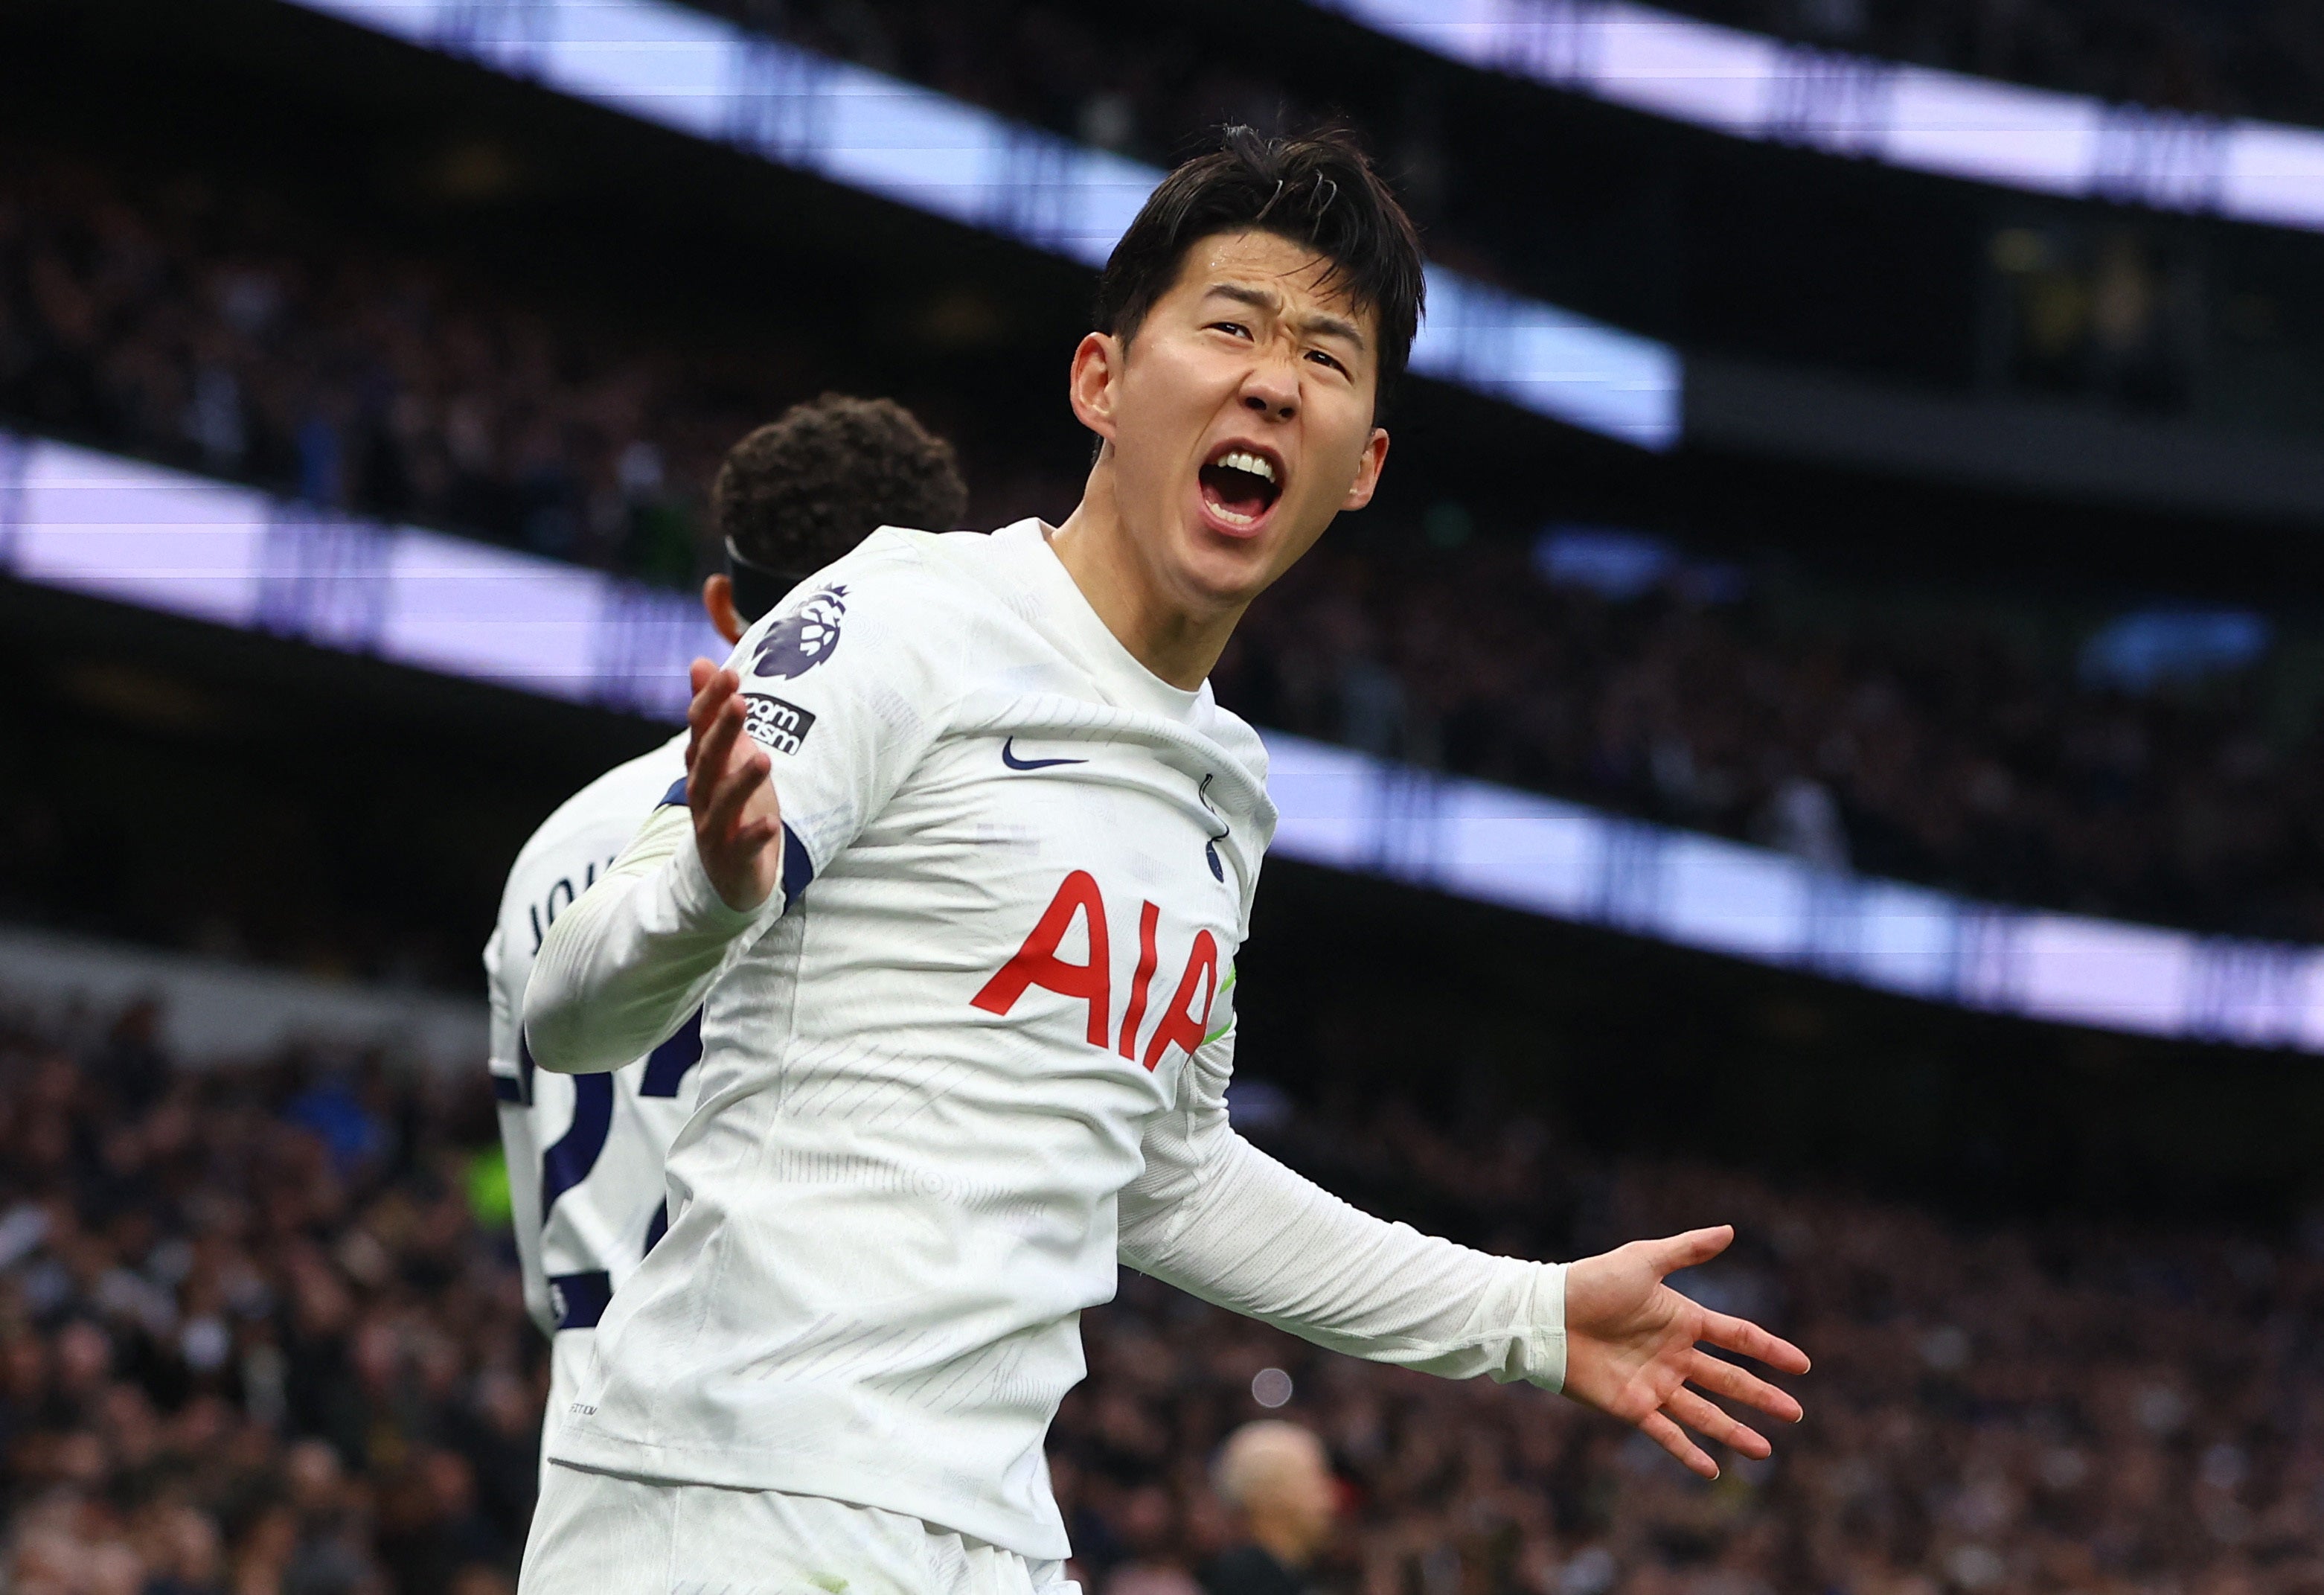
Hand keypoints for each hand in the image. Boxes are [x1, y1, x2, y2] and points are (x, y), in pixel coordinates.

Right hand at [684, 658, 783, 910]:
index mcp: (703, 767)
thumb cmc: (730, 806)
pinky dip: (754, 835)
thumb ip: (712, 713)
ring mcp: (715, 828)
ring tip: (764, 758)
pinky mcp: (733, 858)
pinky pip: (742, 846)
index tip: (729, 673)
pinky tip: (771, 823)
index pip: (699, 729)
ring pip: (724, 801)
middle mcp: (703, 794)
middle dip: (723, 730)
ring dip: (742, 780)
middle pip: (709, 759)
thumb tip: (701, 661)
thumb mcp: (723, 756)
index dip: (710, 702)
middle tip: (740, 701)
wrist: (724, 876)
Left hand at [1562, 1225, 1809, 1478]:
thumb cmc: (1592, 1282)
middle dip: (1762, 1397)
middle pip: (1729, 1380)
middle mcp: (1674, 1355)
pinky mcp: (1632, 1407)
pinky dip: (1688, 1453)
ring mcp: (1655, 1384)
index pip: (1737, 1337)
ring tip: (1765, 1451)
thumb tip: (1729, 1230)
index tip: (1802, 1365)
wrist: (1547, 1314)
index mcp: (1682, 1320)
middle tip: (1796, 1414)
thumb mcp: (1644, 1260)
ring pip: (1705, 1414)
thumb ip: (1687, 1250)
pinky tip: (1712, 1470)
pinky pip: (1666, 1435)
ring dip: (1734, 1432)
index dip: (1770, 1350)